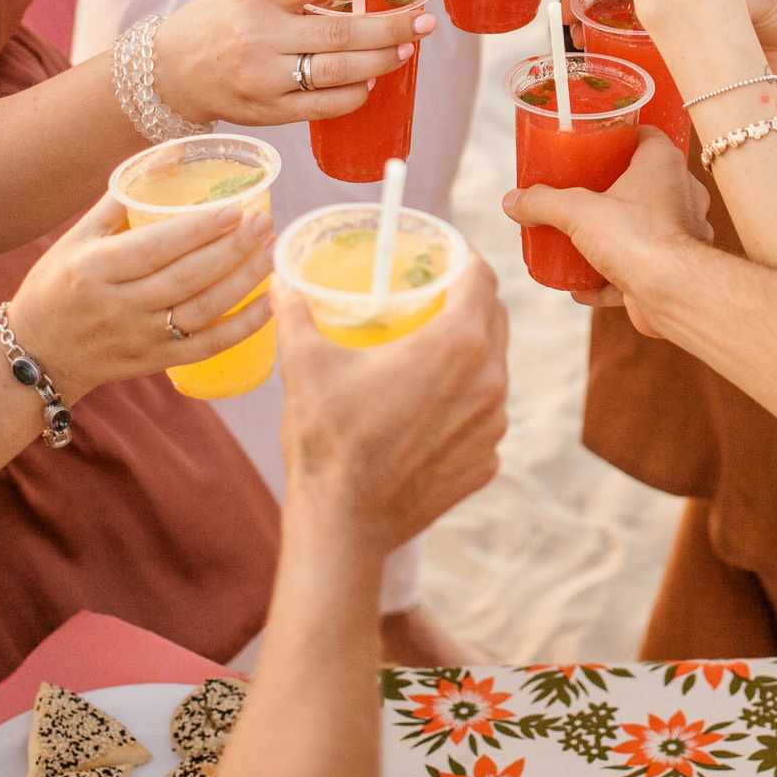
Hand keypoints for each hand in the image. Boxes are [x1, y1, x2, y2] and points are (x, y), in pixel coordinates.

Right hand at [6, 193, 275, 403]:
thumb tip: (174, 151)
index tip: (236, 208)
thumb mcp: (78, 237)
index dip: (198, 230)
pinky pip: (209, 346)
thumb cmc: (58, 284)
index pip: (156, 247)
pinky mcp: (157, 361)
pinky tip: (270, 303)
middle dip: (232, 250)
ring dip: (245, 281)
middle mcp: (120, 306)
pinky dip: (244, 327)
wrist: (37, 353)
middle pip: (188, 278)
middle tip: (265, 223)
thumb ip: (124, 195)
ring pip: (204, 311)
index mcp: (96, 268)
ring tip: (272, 251)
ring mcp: (140, 337)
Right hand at [154, 0, 436, 127]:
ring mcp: (262, 78)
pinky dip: (356, 94)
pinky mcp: (268, 111)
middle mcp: (258, 35)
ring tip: (406, 49)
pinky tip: (373, 81)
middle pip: (341, 31)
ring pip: (338, 72)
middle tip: (424, 23)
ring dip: (382, 61)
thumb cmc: (223, 17)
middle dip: (392, 27)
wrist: (171, 69)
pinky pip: (324, 106)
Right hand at [273, 255, 509, 554]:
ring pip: (493, 369)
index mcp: (457, 345)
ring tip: (431, 351)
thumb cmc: (326, 440)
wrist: (342, 524)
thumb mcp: (305, 363)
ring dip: (469, 354)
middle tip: (435, 293)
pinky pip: (483, 416)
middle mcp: (490, 381)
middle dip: (468, 299)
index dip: (464, 257)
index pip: (480, 278)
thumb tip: (282, 280)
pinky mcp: (486, 461)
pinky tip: (429, 407)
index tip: (445, 253)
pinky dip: (463, 404)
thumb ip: (295, 312)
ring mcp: (493, 426)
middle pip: (494, 319)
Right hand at [503, 130, 713, 332]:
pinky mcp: (674, 269)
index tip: (595, 144)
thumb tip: (513, 201)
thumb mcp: (577, 211)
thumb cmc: (636, 237)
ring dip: (612, 238)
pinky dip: (612, 278)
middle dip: (609, 192)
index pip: (646, 135)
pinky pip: (640, 269)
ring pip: (643, 228)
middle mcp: (681, 193)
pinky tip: (583, 289)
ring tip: (579, 242)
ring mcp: (682, 232)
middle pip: (642, 182)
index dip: (620, 136)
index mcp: (664, 164)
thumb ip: (543, 202)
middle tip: (579, 195)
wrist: (672, 292)